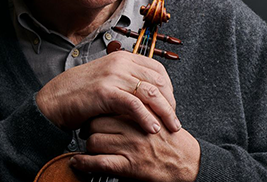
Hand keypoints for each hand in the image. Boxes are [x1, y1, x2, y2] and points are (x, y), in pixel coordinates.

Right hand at [36, 50, 179, 133]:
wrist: (54, 100)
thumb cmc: (80, 93)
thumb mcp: (107, 79)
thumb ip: (126, 80)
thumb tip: (150, 92)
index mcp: (122, 57)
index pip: (157, 69)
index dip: (169, 88)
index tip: (171, 105)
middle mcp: (120, 62)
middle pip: (158, 81)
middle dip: (170, 103)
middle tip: (173, 120)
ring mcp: (112, 75)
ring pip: (150, 92)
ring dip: (164, 112)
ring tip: (170, 128)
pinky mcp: (105, 91)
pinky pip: (134, 104)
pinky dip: (146, 118)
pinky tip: (152, 129)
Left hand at [71, 115, 200, 181]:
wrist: (188, 163)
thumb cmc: (172, 141)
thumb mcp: (158, 116)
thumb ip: (140, 107)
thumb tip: (119, 99)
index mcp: (141, 113)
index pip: (110, 105)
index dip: (98, 110)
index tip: (93, 113)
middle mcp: (135, 128)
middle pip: (98, 121)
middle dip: (89, 127)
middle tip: (87, 129)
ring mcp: (131, 147)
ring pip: (96, 141)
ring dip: (88, 145)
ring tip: (87, 146)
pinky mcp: (129, 166)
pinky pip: (100, 163)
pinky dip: (85, 163)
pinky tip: (78, 163)